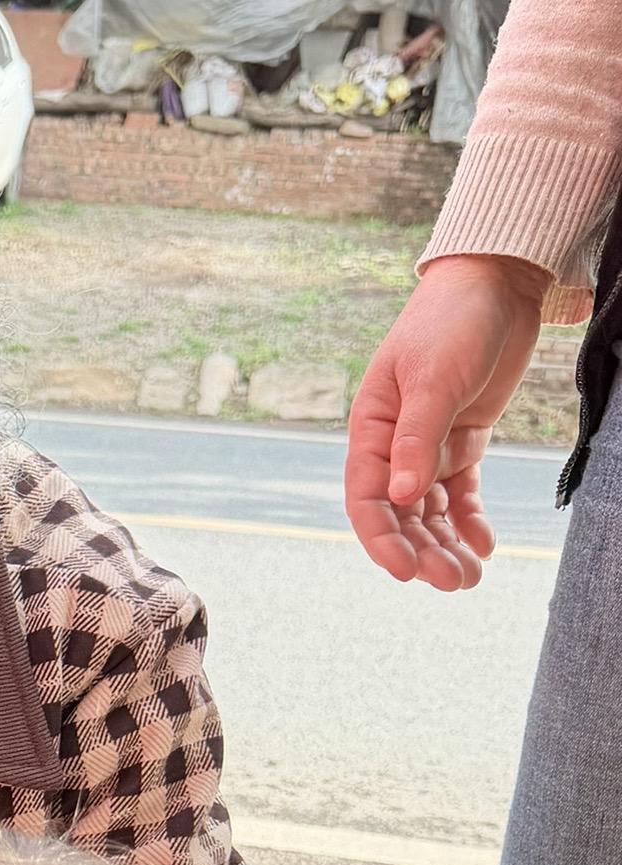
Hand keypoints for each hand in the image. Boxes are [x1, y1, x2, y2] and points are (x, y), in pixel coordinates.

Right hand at [344, 255, 547, 589]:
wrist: (497, 283)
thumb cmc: (453, 321)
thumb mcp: (434, 379)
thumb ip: (418, 439)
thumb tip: (404, 497)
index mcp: (371, 429)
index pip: (367, 498)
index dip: (382, 539)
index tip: (406, 572)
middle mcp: (394, 445)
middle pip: (401, 515)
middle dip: (422, 551)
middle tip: (452, 582)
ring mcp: (429, 445)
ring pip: (430, 512)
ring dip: (445, 545)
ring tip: (469, 576)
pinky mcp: (462, 441)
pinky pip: (461, 493)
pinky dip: (469, 521)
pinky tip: (483, 545)